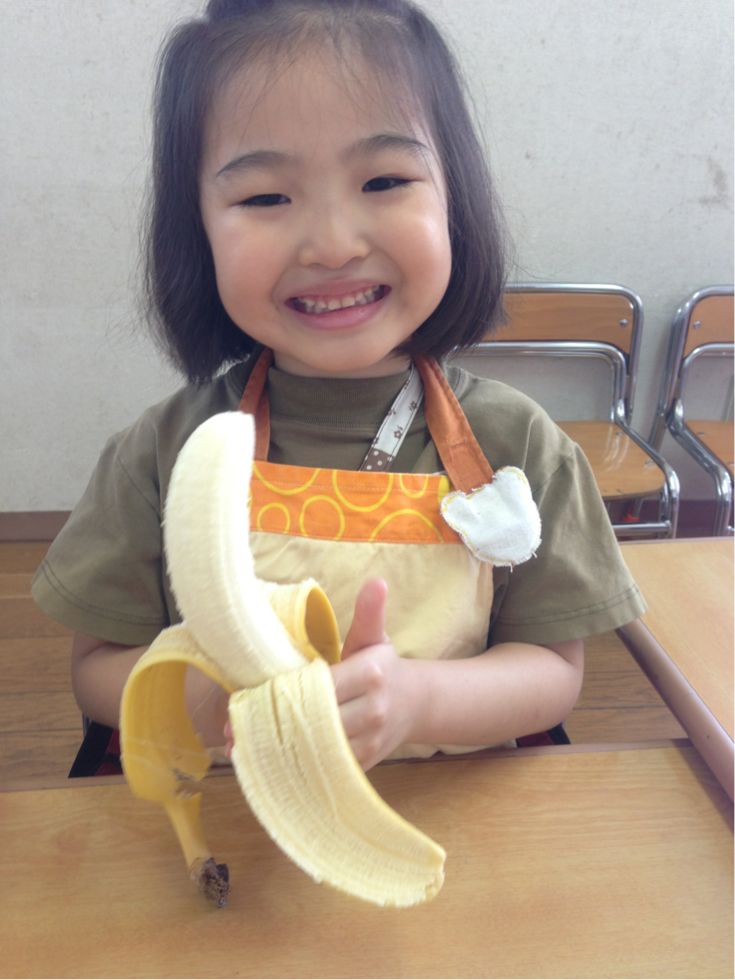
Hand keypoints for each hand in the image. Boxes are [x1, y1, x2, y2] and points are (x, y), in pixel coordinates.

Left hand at [222, 579, 418, 767]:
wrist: (415, 704)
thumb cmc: (384, 666)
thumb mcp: (375, 637)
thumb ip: (369, 612)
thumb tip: (376, 581)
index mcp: (372, 674)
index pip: (322, 685)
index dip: (286, 690)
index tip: (253, 693)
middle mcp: (373, 710)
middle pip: (316, 719)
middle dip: (275, 723)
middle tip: (232, 725)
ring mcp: (370, 741)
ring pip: (317, 749)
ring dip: (277, 749)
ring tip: (238, 744)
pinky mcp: (363, 764)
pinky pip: (324, 768)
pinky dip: (294, 766)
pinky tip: (265, 760)